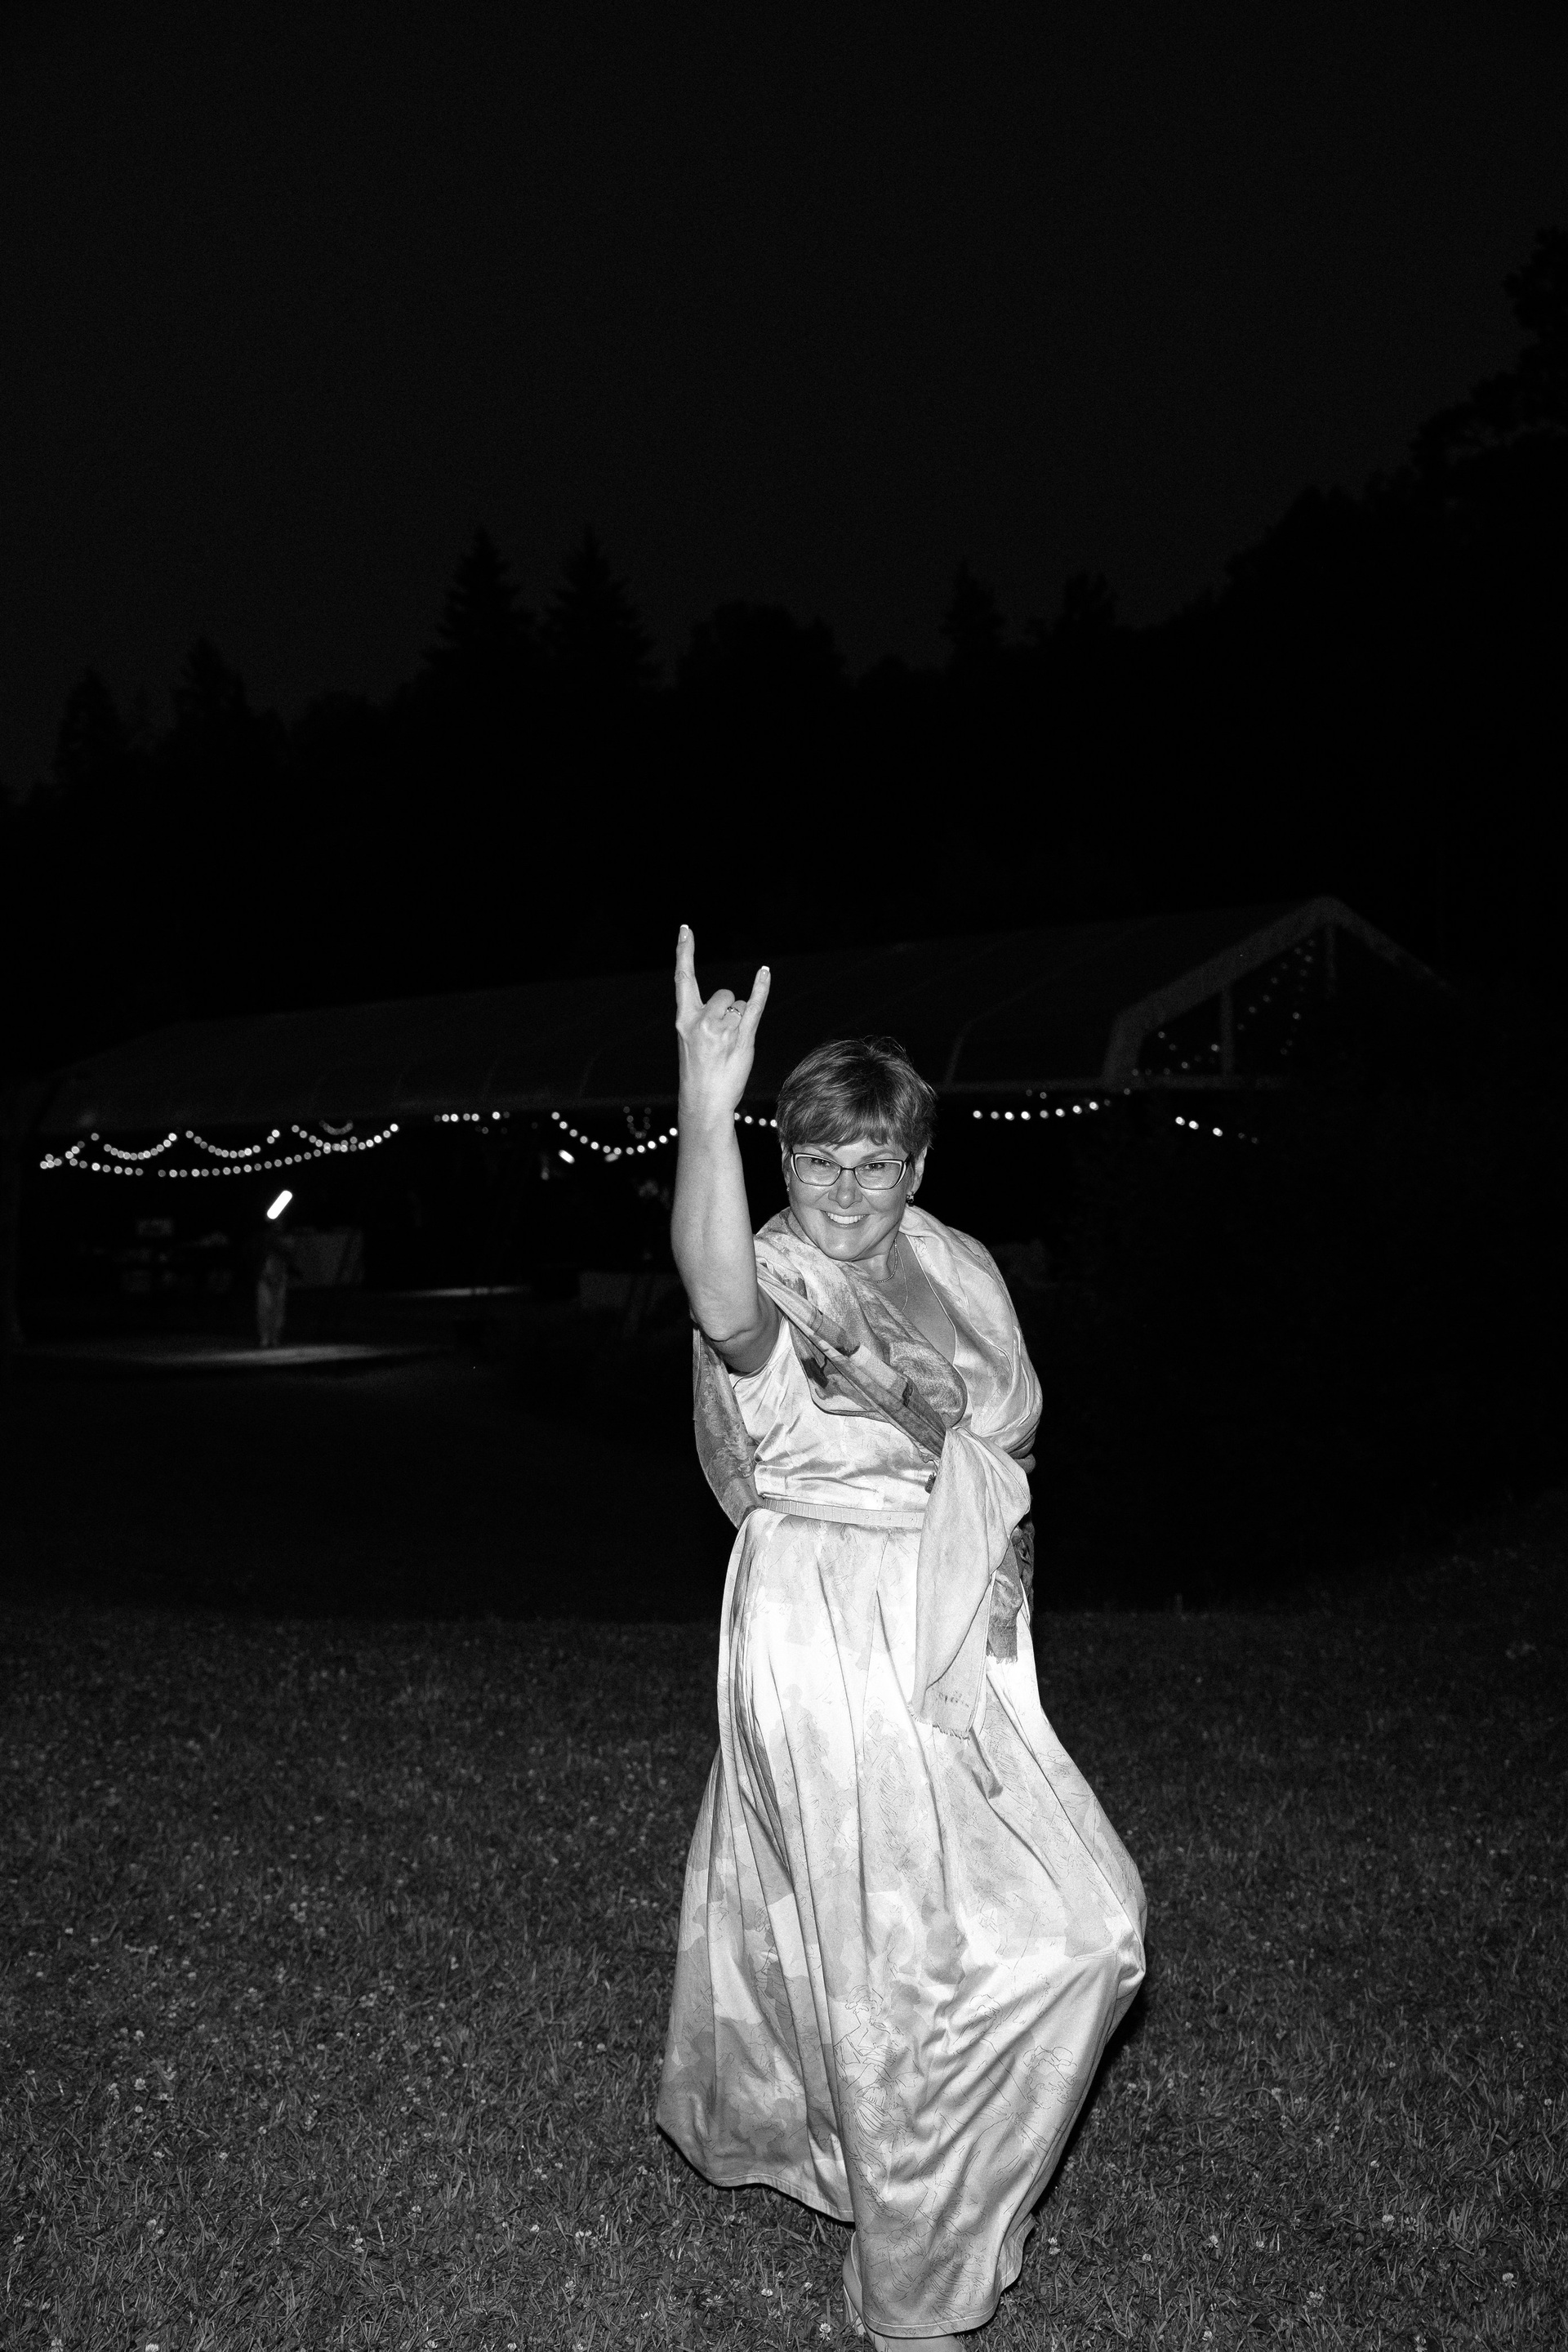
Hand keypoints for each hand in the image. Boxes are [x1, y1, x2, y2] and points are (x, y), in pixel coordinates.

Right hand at [674, 923, 769, 1123]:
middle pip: (724, 993)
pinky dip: (761, 989)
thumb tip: (731, 1000)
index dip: (685, 951)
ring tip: (730, 1047)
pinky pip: (755, 1006)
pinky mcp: (743, 1038)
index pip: (683, 977)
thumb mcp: (691, 1040)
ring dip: (740, 1021)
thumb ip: (703, 1017)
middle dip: (729, 1008)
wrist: (704, 1102)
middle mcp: (701, 1021)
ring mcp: (722, 1029)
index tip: (686, 928)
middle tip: (722, 1039)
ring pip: (739, 1006)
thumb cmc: (699, 1072)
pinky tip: (765, 972)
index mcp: (684, 1019)